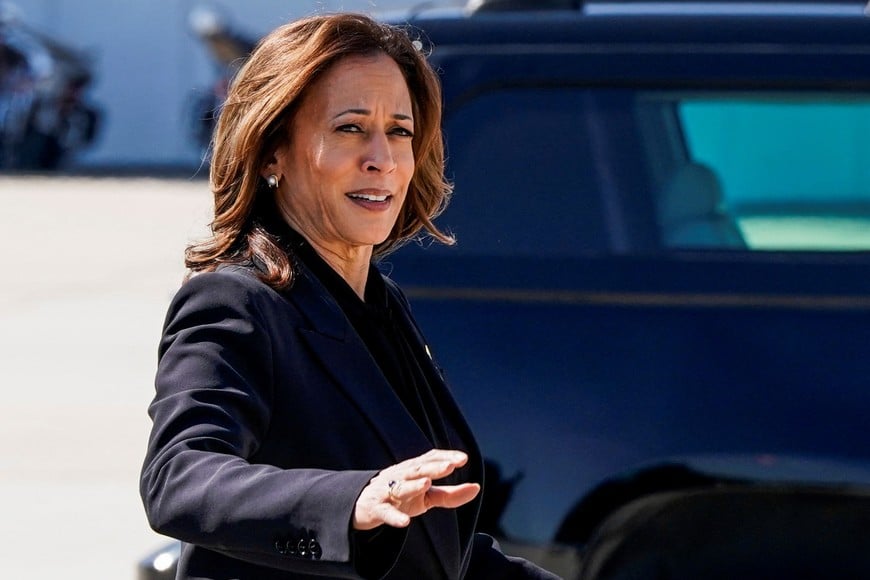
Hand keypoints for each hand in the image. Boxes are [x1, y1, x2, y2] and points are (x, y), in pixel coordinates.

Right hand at [353, 449, 480, 530]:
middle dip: (433, 467)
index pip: (429, 458)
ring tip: (427, 483)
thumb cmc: (400, 498)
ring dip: (413, 485)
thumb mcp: (426, 497)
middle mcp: (400, 476)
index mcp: (413, 470)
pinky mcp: (376, 509)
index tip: (463, 459)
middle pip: (417, 469)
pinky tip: (405, 523)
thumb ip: (450, 494)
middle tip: (450, 465)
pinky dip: (394, 517)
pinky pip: (385, 512)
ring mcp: (387, 491)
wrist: (362, 506)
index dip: (445, 457)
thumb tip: (477, 488)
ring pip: (400, 487)